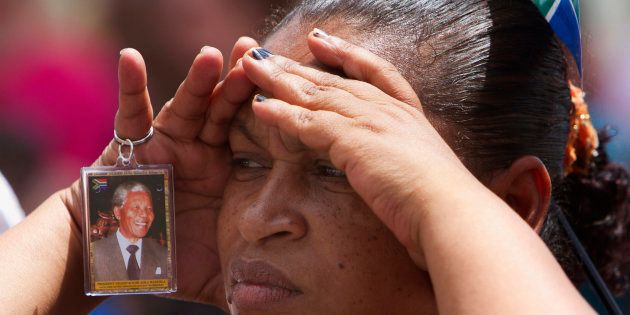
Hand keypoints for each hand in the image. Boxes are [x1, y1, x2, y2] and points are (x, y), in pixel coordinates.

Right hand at [63, 37, 257, 306]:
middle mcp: (201, 151)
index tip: (294, 94)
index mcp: (225, 171)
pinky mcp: (132, 144)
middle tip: (261, 57)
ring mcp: (169, 143)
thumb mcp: (217, 268)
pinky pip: (130, 111)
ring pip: (189, 105)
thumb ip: (249, 279)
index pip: (253, 136)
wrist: (116, 255)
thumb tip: (283, 304)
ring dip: (201, 80)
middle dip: (242, 84)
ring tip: (217, 56)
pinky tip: (130, 58)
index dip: (271, 116)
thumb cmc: (167, 257)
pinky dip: (130, 85)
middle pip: (226, 111)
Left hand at [241, 31, 478, 266]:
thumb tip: (395, 167)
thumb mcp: (423, 171)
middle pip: (333, 79)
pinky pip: (309, 121)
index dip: (345, 53)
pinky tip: (258, 105)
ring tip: (249, 67)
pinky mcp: (353, 139)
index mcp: (407, 113)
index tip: (320, 40)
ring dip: (279, 80)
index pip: (373, 71)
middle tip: (265, 52)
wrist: (450, 212)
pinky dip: (281, 113)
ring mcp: (371, 120)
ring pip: (316, 94)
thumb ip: (403, 159)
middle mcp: (387, 109)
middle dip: (296, 64)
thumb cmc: (441, 202)